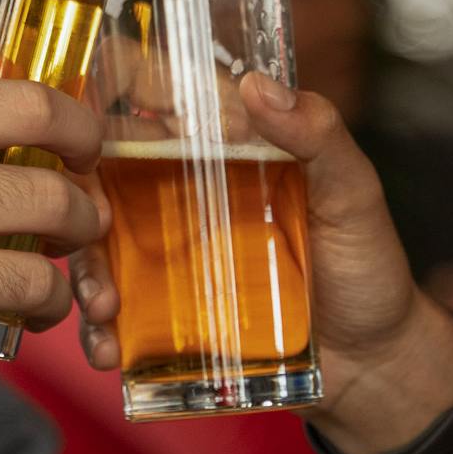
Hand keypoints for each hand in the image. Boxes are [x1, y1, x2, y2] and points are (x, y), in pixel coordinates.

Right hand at [72, 73, 452, 453]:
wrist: (376, 367)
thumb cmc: (368, 269)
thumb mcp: (354, 195)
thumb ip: (320, 136)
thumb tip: (261, 86)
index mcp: (222, 148)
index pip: (152, 96)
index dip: (109, 89)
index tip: (89, 112)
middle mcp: (182, 192)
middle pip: (101, 174)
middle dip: (76, 195)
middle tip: (87, 226)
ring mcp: (168, 254)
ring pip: (96, 245)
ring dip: (84, 270)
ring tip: (104, 306)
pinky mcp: (165, 313)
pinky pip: (114, 315)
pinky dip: (99, 332)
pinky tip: (110, 348)